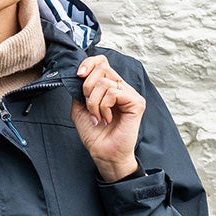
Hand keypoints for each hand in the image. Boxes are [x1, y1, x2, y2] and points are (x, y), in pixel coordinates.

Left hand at [70, 55, 144, 181]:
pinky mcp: (136, 102)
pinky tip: (106, 118)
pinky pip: (113, 92)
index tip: (78, 75)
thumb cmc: (94, 134)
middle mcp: (121, 88)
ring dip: (93, 102)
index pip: (102, 62)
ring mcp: (130, 94)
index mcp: (109, 87)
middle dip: (87, 87)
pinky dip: (104, 106)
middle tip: (88, 105)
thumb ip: (79, 90)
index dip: (89, 63)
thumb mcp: (79, 108)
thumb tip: (80, 75)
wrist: (103, 153)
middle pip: (103, 68)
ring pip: (105, 81)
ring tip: (98, 116)